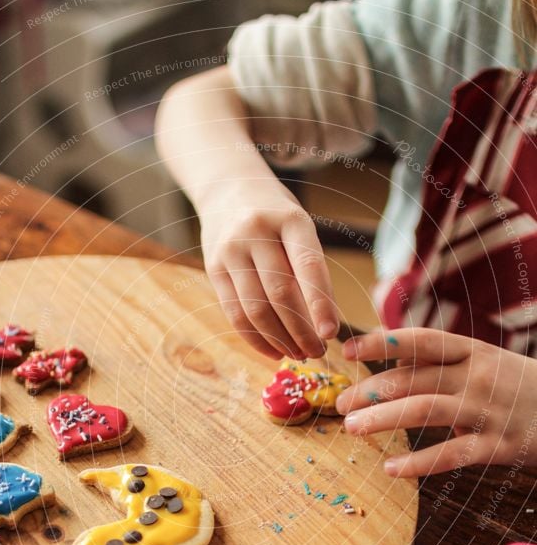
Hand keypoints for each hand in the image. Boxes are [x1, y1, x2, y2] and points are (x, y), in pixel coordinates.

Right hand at [200, 182, 339, 359]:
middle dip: (301, 331)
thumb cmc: (276, 217)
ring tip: (298, 354)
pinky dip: (256, 338)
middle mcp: (257, 232)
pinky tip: (274, 350)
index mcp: (290, 219)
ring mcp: (231, 250)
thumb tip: (324, 325)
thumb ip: (311, 270)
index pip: (308, 266)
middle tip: (318, 352)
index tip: (331, 334)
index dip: (320, 304)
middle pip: (280, 293)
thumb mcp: (300, 229)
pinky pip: (234, 313)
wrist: (228, 190)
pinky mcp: (213, 268)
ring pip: (255, 309)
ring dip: (279, 340)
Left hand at [336, 328, 536, 476]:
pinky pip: (451, 454)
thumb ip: (442, 366)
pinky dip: (418, 462)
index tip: (347, 351)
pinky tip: (390, 469)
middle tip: (339, 405)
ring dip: (383, 419)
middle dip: (370, 391)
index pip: (421, 341)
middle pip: (414, 378)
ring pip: (424, 411)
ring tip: (352, 428)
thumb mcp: (486, 364)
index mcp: (473, 351)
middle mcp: (478, 376)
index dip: (382, 344)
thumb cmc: (519, 388)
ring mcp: (488, 411)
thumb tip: (389, 369)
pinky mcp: (498, 446)